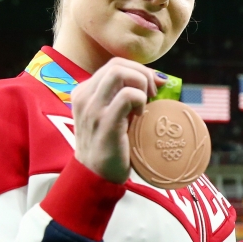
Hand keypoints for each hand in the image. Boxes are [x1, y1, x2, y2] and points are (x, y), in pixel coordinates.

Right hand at [71, 58, 162, 183]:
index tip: (153, 87)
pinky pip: (128, 95)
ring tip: (145, 104)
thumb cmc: (109, 147)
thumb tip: (158, 81)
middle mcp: (84, 96)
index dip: (138, 70)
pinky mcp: (105, 121)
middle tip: (152, 95)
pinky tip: (141, 115)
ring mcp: (92, 108)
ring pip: (119, 72)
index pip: (114, 66)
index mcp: (84, 92)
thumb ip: (125, 97)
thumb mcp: (112, 116)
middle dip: (142, 74)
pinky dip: (140, 99)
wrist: (95, 177)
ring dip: (141, 84)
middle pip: (117, 64)